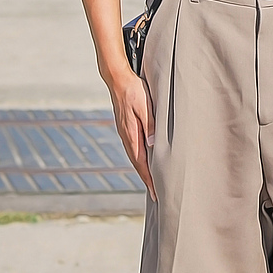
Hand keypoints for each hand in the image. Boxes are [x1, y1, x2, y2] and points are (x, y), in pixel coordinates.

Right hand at [109, 69, 155, 199]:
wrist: (117, 78)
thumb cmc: (134, 90)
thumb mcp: (145, 106)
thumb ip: (151, 125)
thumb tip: (153, 146)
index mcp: (132, 134)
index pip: (142, 163)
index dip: (150, 179)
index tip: (156, 194)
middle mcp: (127, 137)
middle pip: (138, 164)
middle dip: (147, 180)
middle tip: (156, 194)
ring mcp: (125, 132)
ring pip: (136, 157)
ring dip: (144, 170)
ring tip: (152, 182)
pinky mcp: (125, 127)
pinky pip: (134, 148)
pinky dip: (141, 159)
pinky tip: (146, 159)